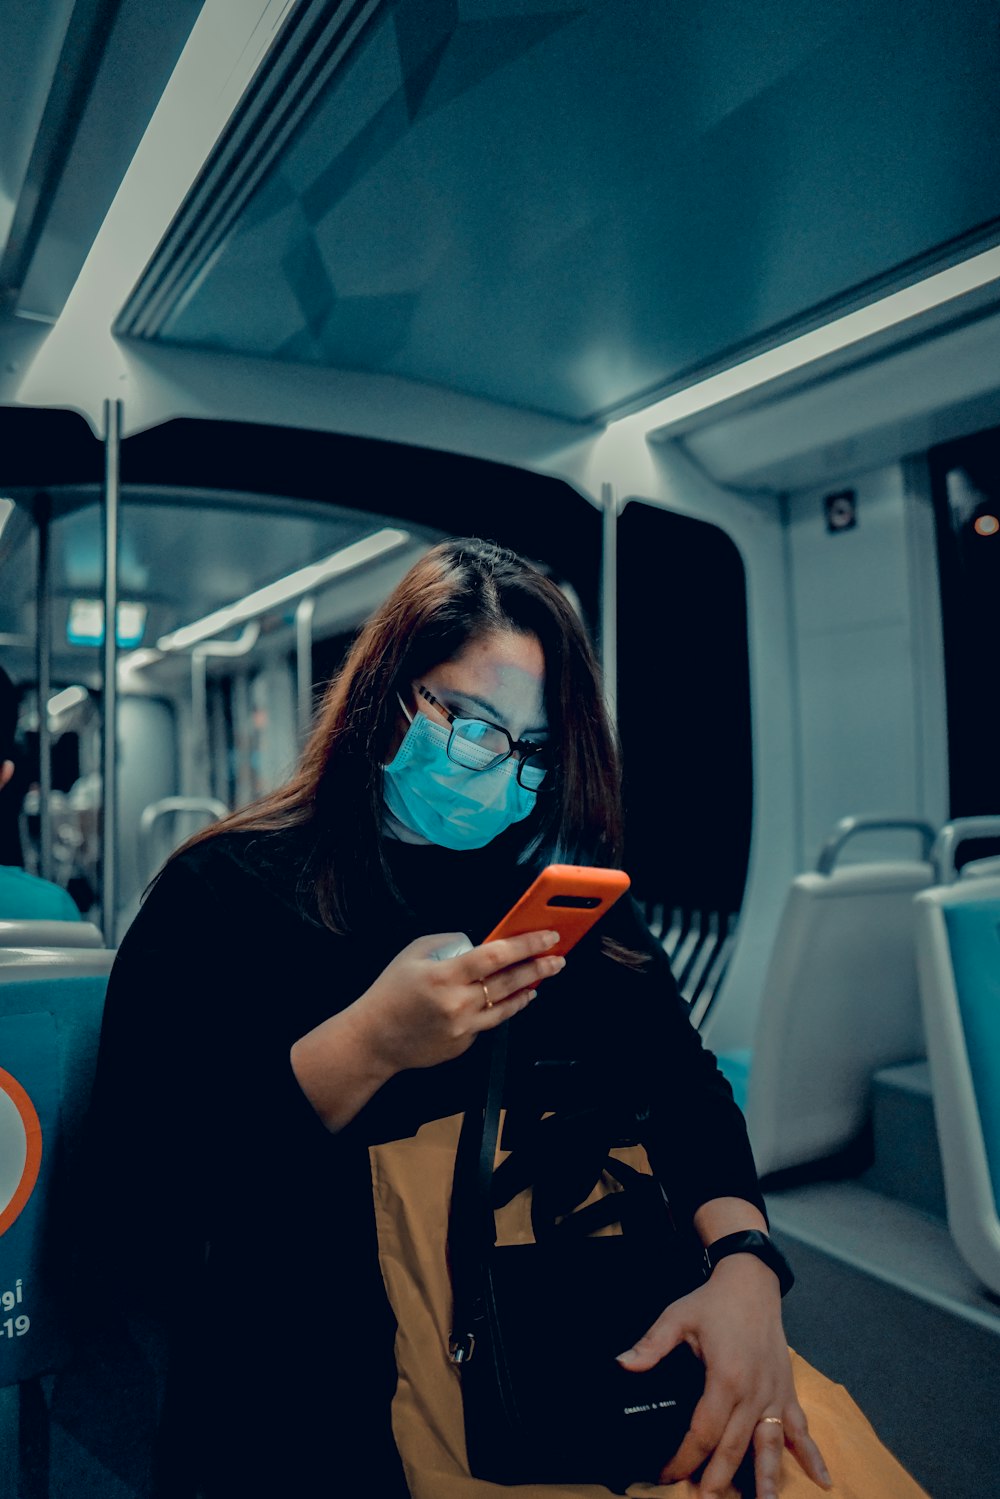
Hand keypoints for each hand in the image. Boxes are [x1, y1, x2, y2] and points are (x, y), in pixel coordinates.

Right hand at [354, 928, 565, 1073]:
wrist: (374, 1039)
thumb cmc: (390, 992)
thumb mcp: (413, 953)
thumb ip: (448, 942)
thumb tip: (479, 942)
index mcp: (444, 975)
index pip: (495, 956)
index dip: (526, 945)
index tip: (547, 937)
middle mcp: (457, 1003)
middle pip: (509, 982)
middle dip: (539, 967)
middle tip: (557, 958)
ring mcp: (463, 1028)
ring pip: (507, 1006)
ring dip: (528, 989)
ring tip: (542, 977)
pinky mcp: (464, 1044)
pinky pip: (490, 1022)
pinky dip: (505, 1007)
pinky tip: (515, 997)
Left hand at [616, 1256, 832, 1498]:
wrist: (752, 1282)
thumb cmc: (714, 1302)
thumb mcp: (677, 1317)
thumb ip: (651, 1345)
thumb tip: (621, 1364)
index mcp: (725, 1378)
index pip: (703, 1431)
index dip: (684, 1457)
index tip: (667, 1474)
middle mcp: (754, 1393)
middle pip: (735, 1448)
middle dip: (718, 1479)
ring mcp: (774, 1394)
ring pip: (769, 1446)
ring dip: (767, 1481)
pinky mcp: (787, 1391)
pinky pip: (800, 1429)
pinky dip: (812, 1455)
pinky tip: (823, 1481)